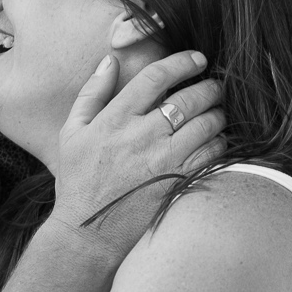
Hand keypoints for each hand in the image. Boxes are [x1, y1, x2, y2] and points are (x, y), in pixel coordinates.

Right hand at [50, 50, 226, 230]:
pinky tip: (214, 140)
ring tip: (216, 112)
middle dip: (208, 87)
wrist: (88, 231)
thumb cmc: (78, 181)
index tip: (197, 59)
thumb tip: (110, 61)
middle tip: (213, 86)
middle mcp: (143, 135)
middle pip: (190, 98)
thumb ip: (91, 93)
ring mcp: (164, 159)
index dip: (182, 62)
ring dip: (217, 113)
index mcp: (116, 118)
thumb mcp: (71, 132)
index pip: (156, 77)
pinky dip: (219, 141)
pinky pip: (213, 153)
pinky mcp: (179, 181)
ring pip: (207, 123)